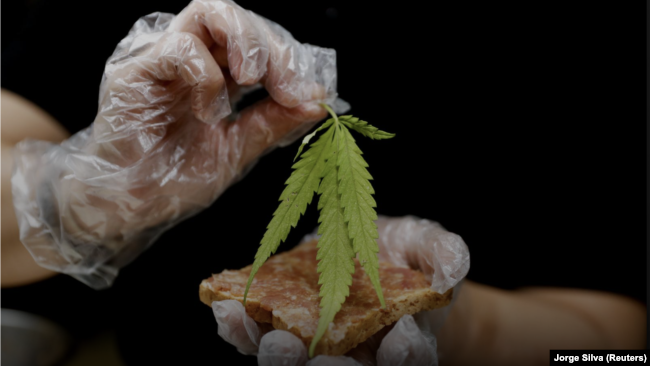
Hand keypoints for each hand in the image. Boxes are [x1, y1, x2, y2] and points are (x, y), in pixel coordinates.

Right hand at [11, 1, 344, 288]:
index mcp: (218, 74)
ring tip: (253, 79)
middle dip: (274, 48)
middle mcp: (192, 59)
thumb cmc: (175, 177)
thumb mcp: (238, 149)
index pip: (259, 41)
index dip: (289, 60)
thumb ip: (274, 123)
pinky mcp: (135, 70)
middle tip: (289, 85)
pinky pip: (180, 49)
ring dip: (244, 42)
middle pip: (238, 18)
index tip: (311, 92)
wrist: (130, 208)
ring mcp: (162, 59)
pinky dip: (207, 76)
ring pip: (208, 13)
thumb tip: (319, 101)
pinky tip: (208, 111)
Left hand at [210, 215, 469, 364]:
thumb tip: (449, 274)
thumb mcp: (432, 246)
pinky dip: (240, 330)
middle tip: (320, 360)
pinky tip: (228, 311)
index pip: (407, 361)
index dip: (405, 356)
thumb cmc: (408, 256)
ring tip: (271, 340)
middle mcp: (357, 355)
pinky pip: (256, 336)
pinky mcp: (280, 325)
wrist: (369, 253)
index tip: (399, 339)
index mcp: (401, 343)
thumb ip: (445, 256)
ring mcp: (314, 344)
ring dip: (278, 359)